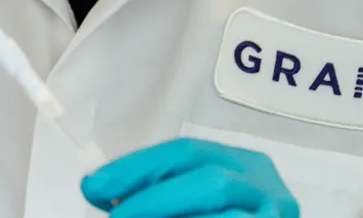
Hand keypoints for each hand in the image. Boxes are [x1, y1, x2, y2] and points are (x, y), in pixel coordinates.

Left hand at [81, 138, 299, 217]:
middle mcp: (268, 190)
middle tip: (115, 215)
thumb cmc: (223, 214)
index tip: (94, 184)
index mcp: (245, 166)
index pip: (189, 152)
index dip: (139, 167)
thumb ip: (165, 192)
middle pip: (210, 181)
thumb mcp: (201, 199)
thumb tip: (103, 192)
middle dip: (155, 198)